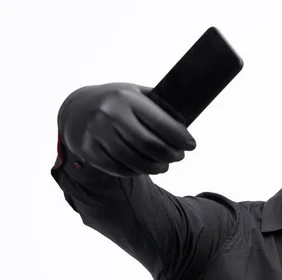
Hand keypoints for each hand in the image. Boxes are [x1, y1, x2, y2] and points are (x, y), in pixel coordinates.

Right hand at [59, 82, 195, 176]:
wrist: (77, 109)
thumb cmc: (117, 102)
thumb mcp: (137, 94)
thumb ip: (160, 106)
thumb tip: (185, 125)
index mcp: (126, 98)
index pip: (160, 122)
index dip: (180, 137)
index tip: (191, 145)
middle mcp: (109, 113)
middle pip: (149, 145)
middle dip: (170, 154)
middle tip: (178, 157)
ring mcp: (96, 132)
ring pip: (134, 160)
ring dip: (155, 167)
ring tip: (164, 166)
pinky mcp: (88, 149)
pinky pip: (118, 168)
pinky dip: (136, 172)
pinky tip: (144, 168)